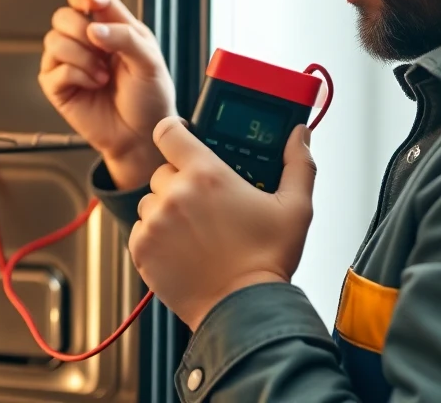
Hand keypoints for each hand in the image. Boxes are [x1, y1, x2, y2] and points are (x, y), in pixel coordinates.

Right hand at [39, 0, 176, 188]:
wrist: (142, 135)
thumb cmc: (150, 97)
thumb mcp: (149, 61)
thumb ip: (125, 37)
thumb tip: (93, 28)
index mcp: (110, 27)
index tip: (92, 2)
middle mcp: (86, 42)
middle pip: (63, 15)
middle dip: (80, 29)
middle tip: (102, 49)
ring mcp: (68, 63)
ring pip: (53, 40)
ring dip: (82, 56)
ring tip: (102, 75)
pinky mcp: (57, 85)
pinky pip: (53, 69)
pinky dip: (77, 75)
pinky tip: (94, 85)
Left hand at [128, 117, 316, 329]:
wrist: (243, 309)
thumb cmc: (267, 260)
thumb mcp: (295, 207)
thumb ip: (298, 164)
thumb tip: (298, 135)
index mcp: (207, 174)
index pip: (169, 131)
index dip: (174, 130)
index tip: (181, 136)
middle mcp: (175, 193)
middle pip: (163, 171)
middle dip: (180, 181)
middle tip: (204, 202)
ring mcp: (155, 222)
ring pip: (150, 201)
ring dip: (166, 209)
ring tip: (195, 230)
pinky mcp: (142, 249)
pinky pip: (142, 230)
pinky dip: (157, 236)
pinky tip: (183, 248)